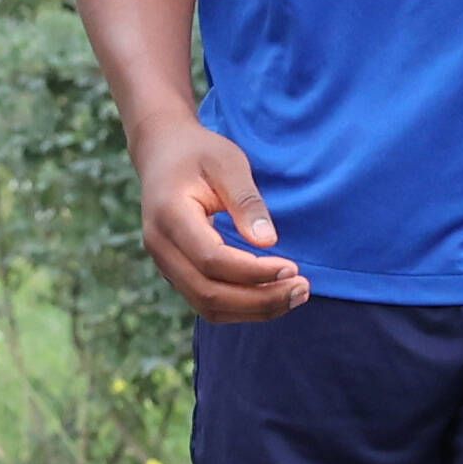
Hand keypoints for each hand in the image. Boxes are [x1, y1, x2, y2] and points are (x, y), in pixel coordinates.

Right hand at [131, 118, 306, 322]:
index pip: (212, 260)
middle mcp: (160, 247)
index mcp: (169, 216)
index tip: (292, 267)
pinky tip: (272, 294)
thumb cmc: (198, 153)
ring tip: (295, 296)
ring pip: (207, 306)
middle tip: (302, 290)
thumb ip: (246, 201)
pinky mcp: (175, 272)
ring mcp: (164, 264)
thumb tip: (268, 241)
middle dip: (260, 300)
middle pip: (209, 294)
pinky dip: (241, 307)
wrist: (162, 152)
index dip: (254, 271)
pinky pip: (207, 302)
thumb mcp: (227, 163)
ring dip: (253, 310)